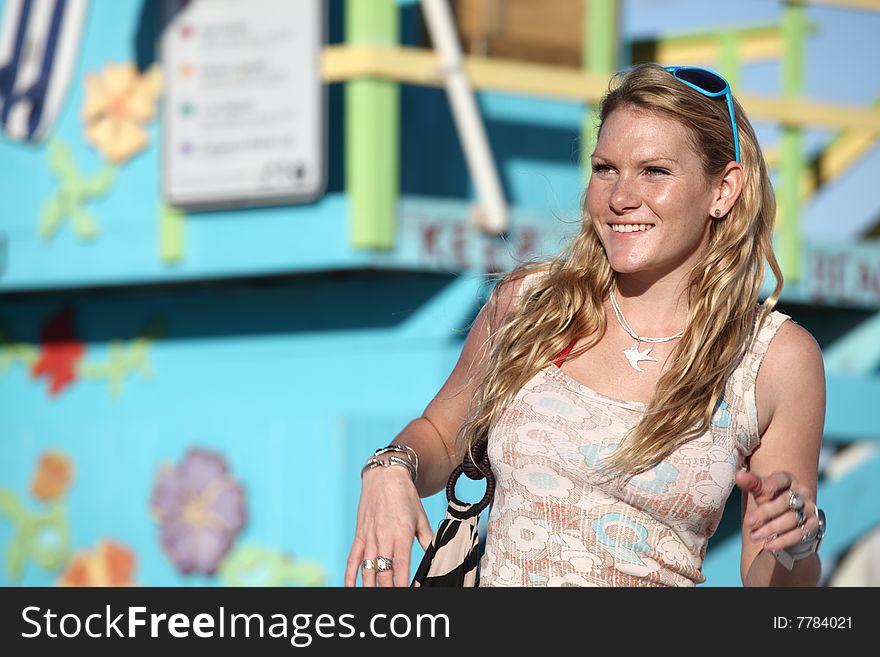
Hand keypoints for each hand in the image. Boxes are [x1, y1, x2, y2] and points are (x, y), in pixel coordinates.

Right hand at [344, 465, 433, 586]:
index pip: (401, 565)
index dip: (402, 584)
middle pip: (384, 571)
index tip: (405, 594)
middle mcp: (384, 536)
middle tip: (390, 600)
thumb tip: (436, 554)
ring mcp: (370, 536)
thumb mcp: (421, 516)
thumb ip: (427, 538)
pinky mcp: (360, 534)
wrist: (385, 475)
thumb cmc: (405, 495)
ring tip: (372, 598)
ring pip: (368, 567)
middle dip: (387, 589)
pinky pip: (353, 557)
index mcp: (402, 533)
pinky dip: (350, 573)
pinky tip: (350, 587)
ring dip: (370, 586)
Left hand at [736, 470, 818, 553]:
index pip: (782, 479)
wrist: (787, 518)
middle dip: (765, 512)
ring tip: (753, 536)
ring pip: (792, 519)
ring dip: (771, 529)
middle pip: (785, 502)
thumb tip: (739, 475)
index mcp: (788, 480)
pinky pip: (799, 534)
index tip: (763, 489)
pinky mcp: (812, 526)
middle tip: (748, 521)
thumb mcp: (760, 491)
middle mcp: (802, 493)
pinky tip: (768, 545)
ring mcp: (809, 509)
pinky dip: (782, 541)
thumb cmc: (771, 499)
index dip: (773, 483)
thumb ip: (751, 483)